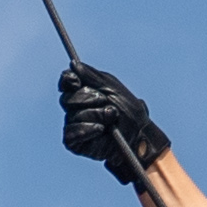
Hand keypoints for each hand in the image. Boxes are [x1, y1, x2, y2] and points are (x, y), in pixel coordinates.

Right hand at [57, 62, 166, 184]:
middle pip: (67, 98)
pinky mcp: (75, 142)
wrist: (139, 135)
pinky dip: (88, 129)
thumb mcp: (112, 87)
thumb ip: (92, 76)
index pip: (67, 82)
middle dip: (88, 98)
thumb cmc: (129, 112)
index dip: (68, 80)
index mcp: (84, 91)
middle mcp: (76, 108)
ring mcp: (75, 124)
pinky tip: (101, 130)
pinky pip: (72, 132)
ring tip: (111, 119)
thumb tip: (73, 64)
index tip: (75, 81)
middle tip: (106, 102)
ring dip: (96, 115)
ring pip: (73, 115)